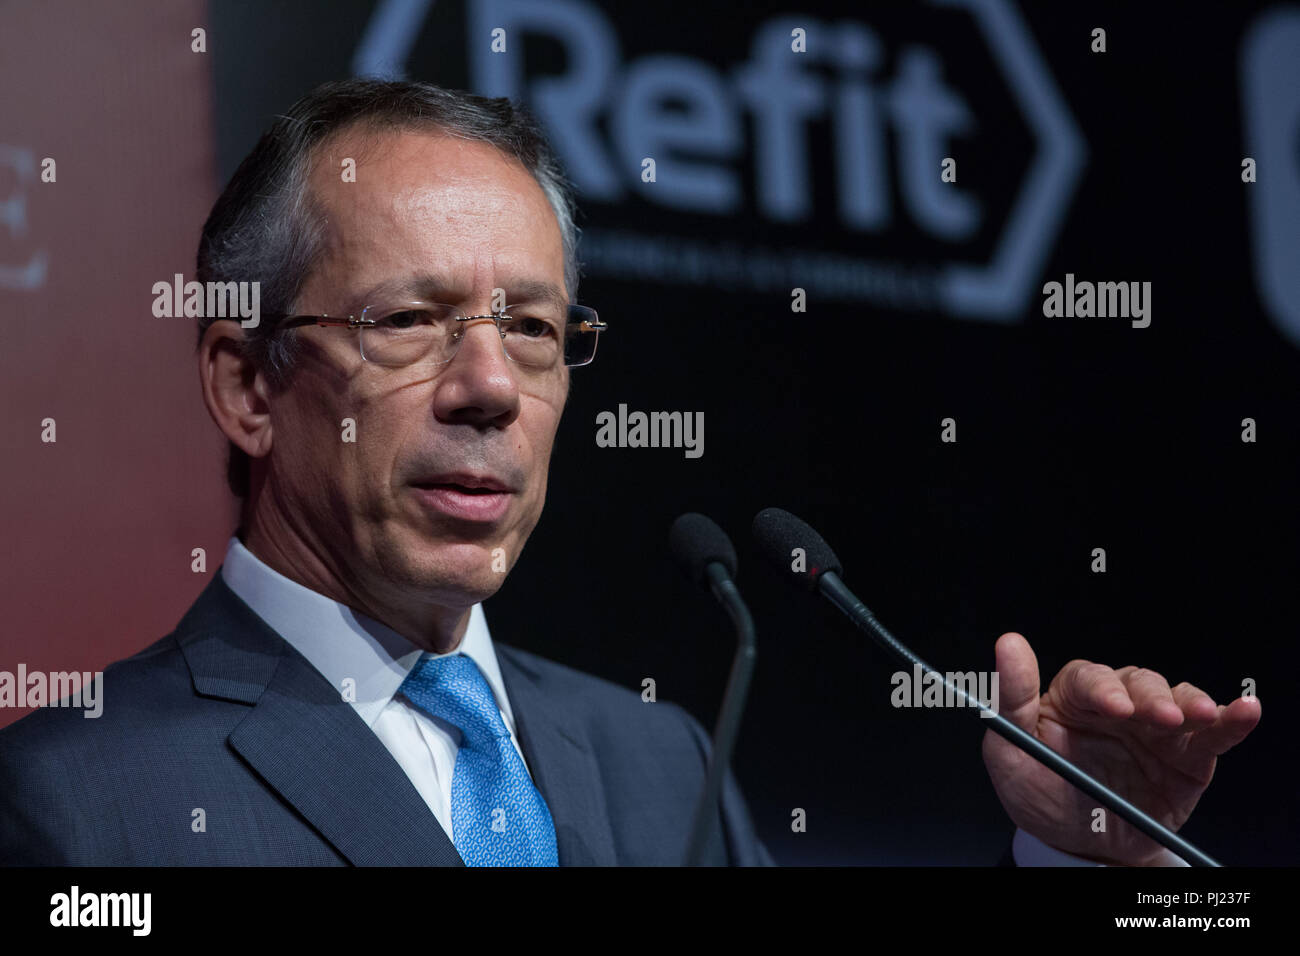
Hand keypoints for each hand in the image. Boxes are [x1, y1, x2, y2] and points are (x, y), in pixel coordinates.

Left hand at [981, 633, 1260, 864]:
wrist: (1079, 845)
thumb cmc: (1040, 791)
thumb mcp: (1010, 752)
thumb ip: (1011, 699)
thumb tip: (1008, 644)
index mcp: (1073, 698)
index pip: (1089, 680)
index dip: (1103, 688)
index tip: (1113, 706)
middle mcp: (1118, 705)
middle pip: (1138, 684)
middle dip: (1151, 697)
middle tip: (1160, 717)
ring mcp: (1155, 729)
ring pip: (1177, 700)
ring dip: (1190, 704)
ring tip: (1196, 717)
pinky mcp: (1187, 757)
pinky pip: (1212, 735)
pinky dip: (1231, 720)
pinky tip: (1244, 710)